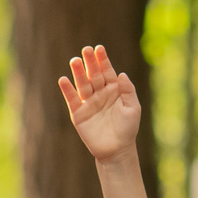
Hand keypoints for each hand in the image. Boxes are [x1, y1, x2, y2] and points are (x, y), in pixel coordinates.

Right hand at [57, 44, 141, 166]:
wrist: (117, 150)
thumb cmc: (127, 129)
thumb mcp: (133, 108)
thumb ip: (128, 90)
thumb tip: (121, 74)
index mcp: (114, 90)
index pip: (107, 72)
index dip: (103, 60)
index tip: (99, 48)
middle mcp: (100, 94)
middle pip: (94, 75)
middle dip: (90, 63)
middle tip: (85, 50)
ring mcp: (88, 103)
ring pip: (82, 85)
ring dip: (78, 73)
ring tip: (74, 61)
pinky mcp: (78, 114)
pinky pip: (72, 100)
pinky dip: (67, 90)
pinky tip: (63, 80)